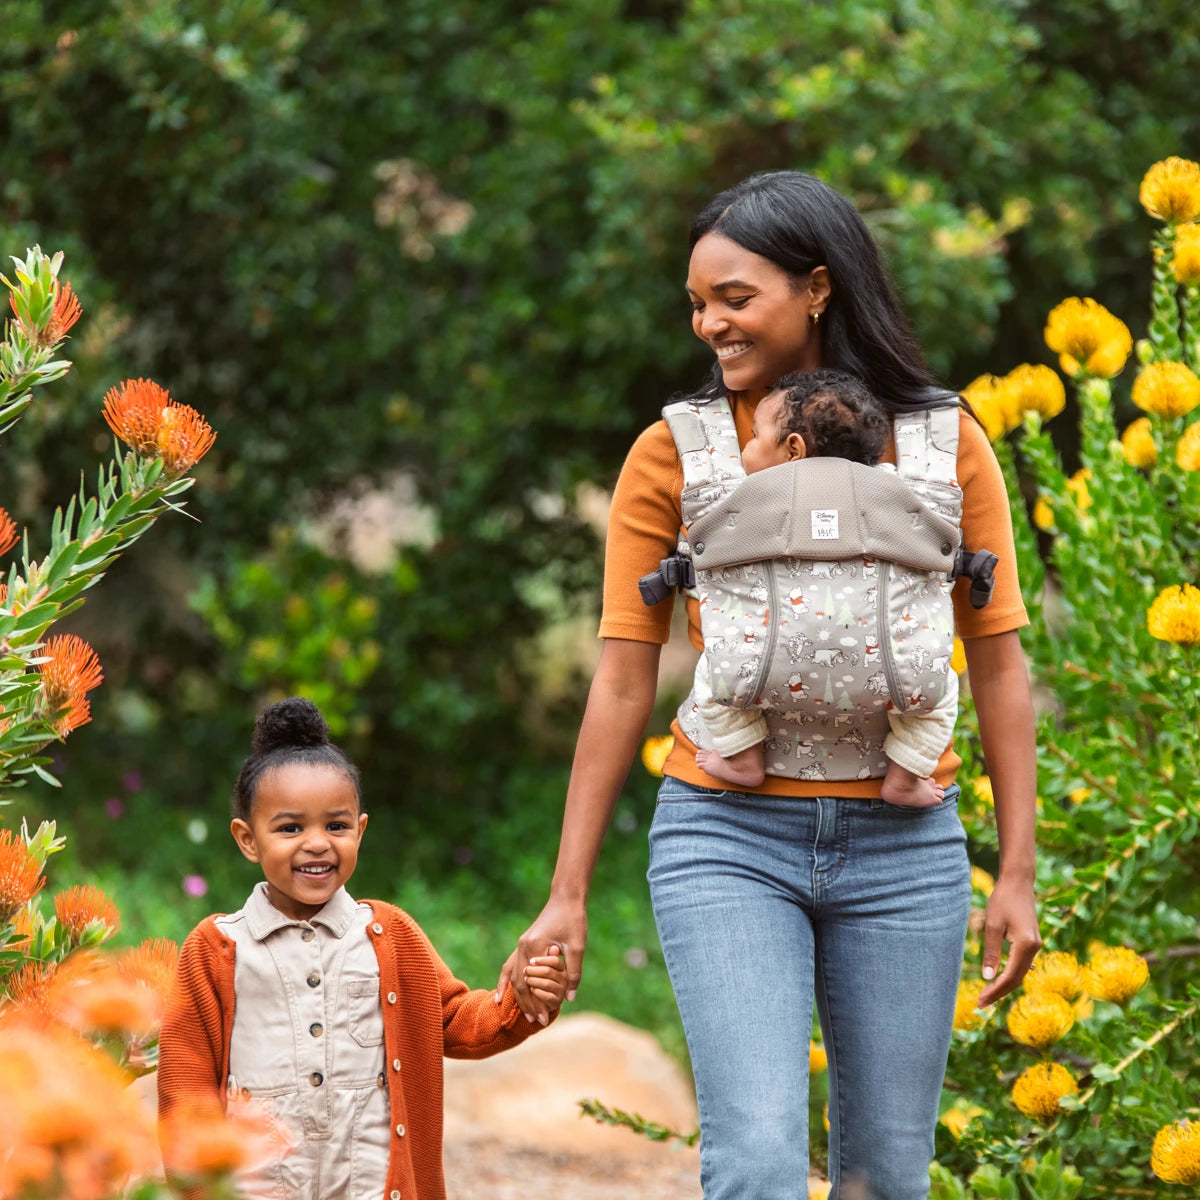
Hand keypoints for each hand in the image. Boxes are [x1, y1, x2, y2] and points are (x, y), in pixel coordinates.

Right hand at [495, 895, 587, 1024]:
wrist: (566, 899)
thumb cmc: (573, 920)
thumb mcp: (577, 946)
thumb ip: (573, 972)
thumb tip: (569, 998)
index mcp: (535, 946)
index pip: (531, 983)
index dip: (537, 1002)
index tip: (545, 1018)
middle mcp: (523, 947)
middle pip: (519, 983)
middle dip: (528, 1004)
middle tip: (537, 1022)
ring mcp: (521, 945)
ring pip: (513, 976)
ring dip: (519, 996)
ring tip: (526, 1015)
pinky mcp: (524, 944)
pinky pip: (510, 966)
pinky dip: (505, 981)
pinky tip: (499, 995)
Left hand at [978, 875, 1040, 1005]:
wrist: (1018, 882)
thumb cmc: (1002, 900)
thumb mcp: (992, 925)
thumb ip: (991, 952)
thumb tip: (988, 977)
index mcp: (1026, 945)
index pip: (1010, 976)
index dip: (995, 991)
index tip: (981, 1001)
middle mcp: (1035, 948)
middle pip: (1017, 978)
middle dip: (999, 992)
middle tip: (981, 1003)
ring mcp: (1036, 945)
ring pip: (1021, 973)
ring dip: (1005, 985)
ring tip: (987, 995)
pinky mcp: (1032, 941)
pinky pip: (1022, 964)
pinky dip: (1010, 974)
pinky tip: (998, 979)